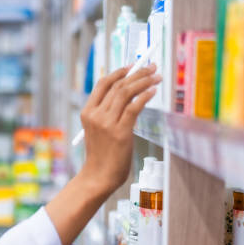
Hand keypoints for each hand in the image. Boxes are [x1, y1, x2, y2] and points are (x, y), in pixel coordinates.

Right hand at [79, 64, 160, 191]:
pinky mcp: (120, 132)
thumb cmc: (101, 156)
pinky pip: (134, 107)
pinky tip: (153, 92)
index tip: (132, 66)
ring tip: (156, 77)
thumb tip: (128, 95)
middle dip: (137, 73)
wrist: (98, 177)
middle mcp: (96, 115)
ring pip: (126, 93)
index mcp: (87, 113)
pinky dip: (145, 96)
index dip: (119, 72)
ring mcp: (107, 123)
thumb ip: (107, 114)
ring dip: (144, 82)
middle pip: (118, 85)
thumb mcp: (97, 131)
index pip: (102, 84)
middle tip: (151, 68)